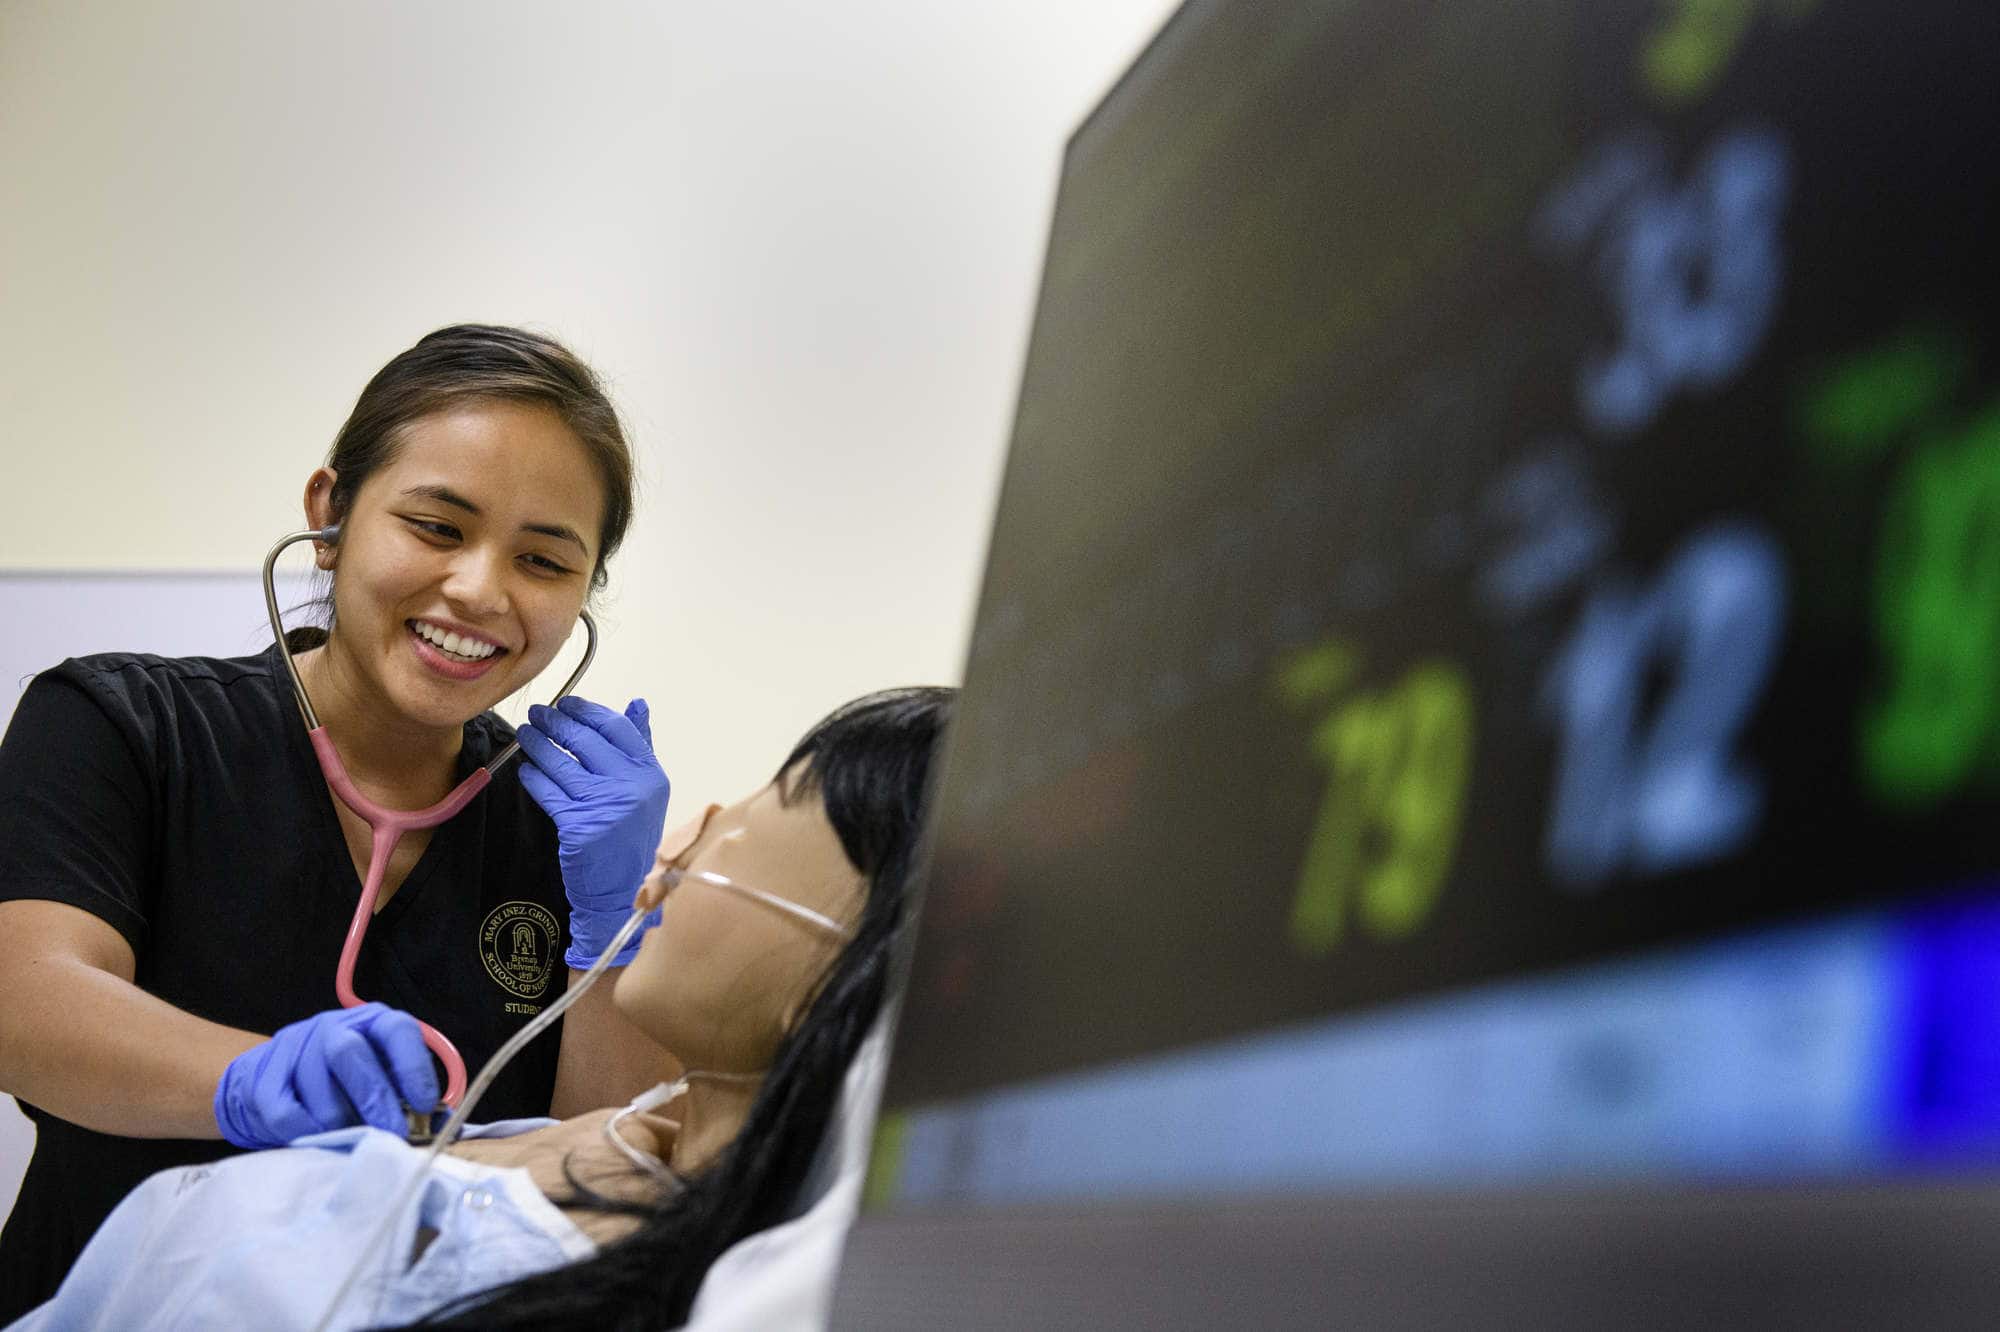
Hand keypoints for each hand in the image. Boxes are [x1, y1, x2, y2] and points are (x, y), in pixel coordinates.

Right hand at [213, 1003, 437, 1148]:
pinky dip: (305, 1132)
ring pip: (317, 1086)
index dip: (413, 1066)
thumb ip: (409, 1100)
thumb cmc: (344, 1086)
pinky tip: (317, 1138)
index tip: (425, 1106)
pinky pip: (285, 1111)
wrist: (275, 1085)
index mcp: (372, 1023)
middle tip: (390, 1133)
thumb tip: (441, 1129)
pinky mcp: (262, 1077)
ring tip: (351, 1139)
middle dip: (374, 1097)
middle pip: (350, 1052)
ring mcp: (294, 1047)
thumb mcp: (382, 1081)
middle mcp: (333, 1027)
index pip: (397, 1030)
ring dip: (338, 1121)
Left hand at [517, 695, 671, 966]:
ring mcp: (605, 807)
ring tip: (525, 734)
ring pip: (562, 764)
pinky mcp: (579, 827)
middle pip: (585, 742)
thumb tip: (637, 703)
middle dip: (555, 723)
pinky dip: (533, 777)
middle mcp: (632, 787)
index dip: (588, 711)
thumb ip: (640, 746)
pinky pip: (548, 792)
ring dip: (537, 745)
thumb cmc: (631, 836)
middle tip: (537, 714)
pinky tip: (526, 769)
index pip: (617, 728)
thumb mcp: (648, 790)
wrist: (622, 889)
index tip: (567, 703)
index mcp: (651, 774)